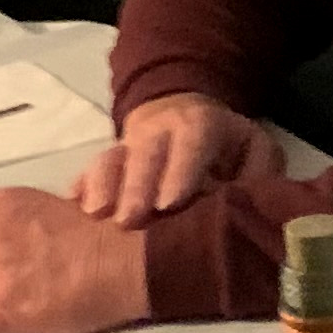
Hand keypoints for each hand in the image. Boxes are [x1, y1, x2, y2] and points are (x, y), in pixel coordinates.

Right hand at [73, 93, 262, 226]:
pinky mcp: (111, 156)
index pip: (191, 143)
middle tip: (129, 220)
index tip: (169, 203)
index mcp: (201, 124)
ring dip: (103, 184)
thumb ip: (259, 172)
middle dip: (135, 186)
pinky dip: (83, 185)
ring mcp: (130, 142)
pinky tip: (73, 206)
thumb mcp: (254, 148)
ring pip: (113, 156)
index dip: (180, 170)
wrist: (183, 112)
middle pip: (145, 153)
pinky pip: (92, 167)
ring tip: (95, 213)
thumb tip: (255, 202)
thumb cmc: (225, 143)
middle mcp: (160, 129)